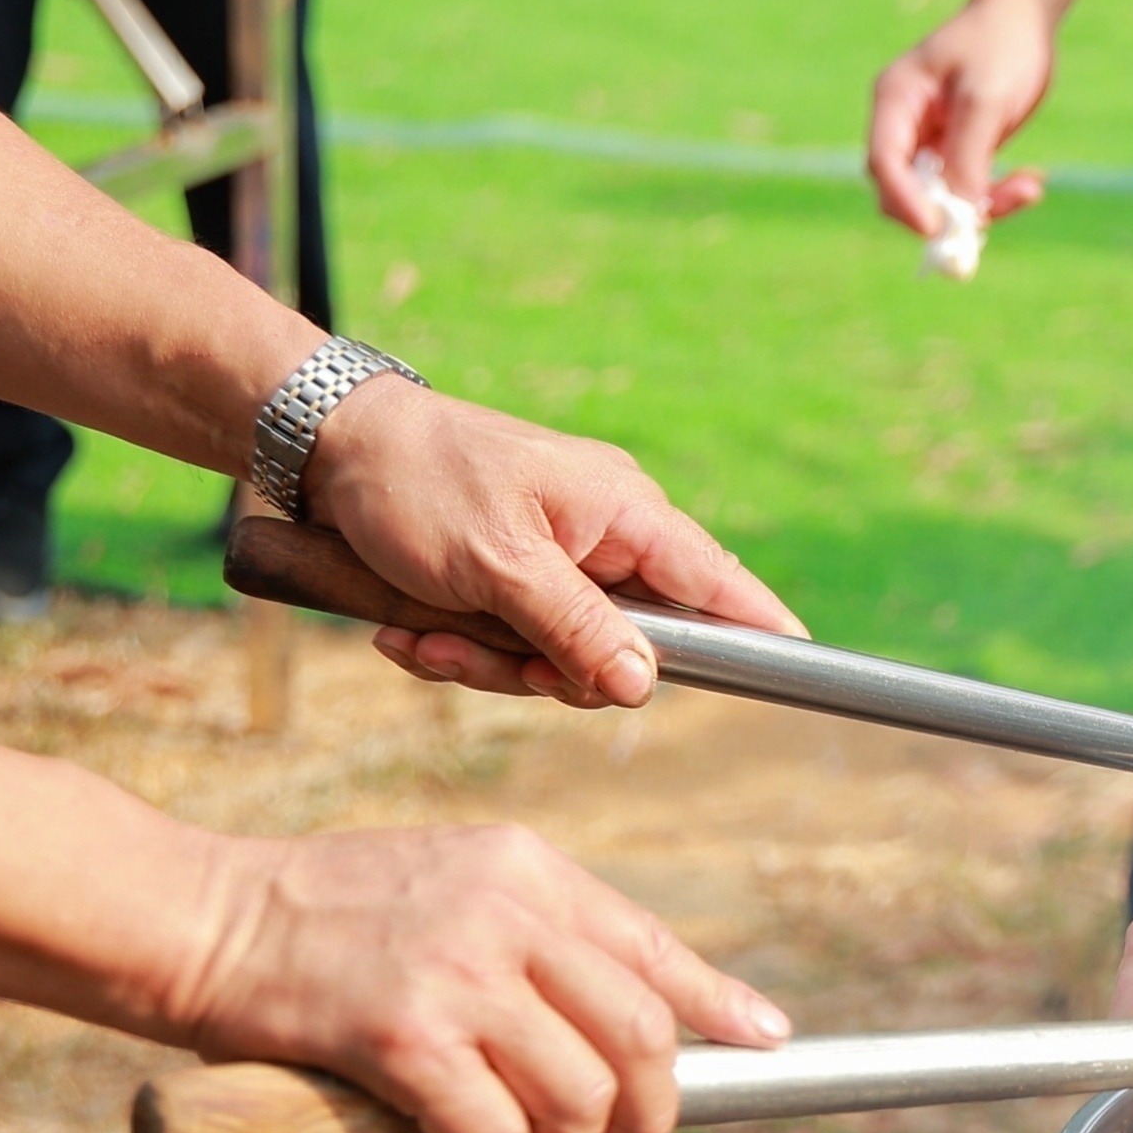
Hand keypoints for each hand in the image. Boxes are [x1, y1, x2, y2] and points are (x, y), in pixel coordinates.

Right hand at [171, 825, 791, 1132]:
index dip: (718, 1002)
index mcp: (524, 866)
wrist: (193, 919)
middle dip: (648, 1119)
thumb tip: (615, 1023)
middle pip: (640, 1038)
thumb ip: (527, 940)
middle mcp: (507, 910)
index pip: (651, 945)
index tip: (767, 1038)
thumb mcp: (443, 888)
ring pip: (579, 1101)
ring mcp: (459, 971)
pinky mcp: (405, 1036)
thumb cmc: (312, 922)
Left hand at [307, 377, 807, 710]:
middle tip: (476, 652)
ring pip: (558, 658)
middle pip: (626, 648)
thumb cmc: (417, 482)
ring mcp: (557, 561)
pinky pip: (510, 646)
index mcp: (623, 513)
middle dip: (543, 670)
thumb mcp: (497, 564)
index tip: (805, 662)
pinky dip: (457, 647)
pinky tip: (407, 631)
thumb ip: (576, 629)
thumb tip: (645, 686)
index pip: (717, 582)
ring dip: (485, 662)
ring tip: (422, 636)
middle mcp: (602, 538)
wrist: (327, 446)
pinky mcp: (512, 579)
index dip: (761, 628)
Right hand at [866, 0, 1058, 237]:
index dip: (904, 201)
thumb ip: (968, 155)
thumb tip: (959, 213)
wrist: (1023, 19)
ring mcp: (930, 143)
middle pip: (903, 191)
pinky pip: (968, 193)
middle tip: (990, 217)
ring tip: (1029, 188)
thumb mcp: (984, 99)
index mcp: (895, 101)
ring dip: (984, 206)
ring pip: (941, 200)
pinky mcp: (957, 153)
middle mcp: (905, 126)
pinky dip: (998, 196)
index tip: (935, 229)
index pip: (884, 162)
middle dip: (944, 211)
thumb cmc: (999, 44)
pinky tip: (1031, 182)